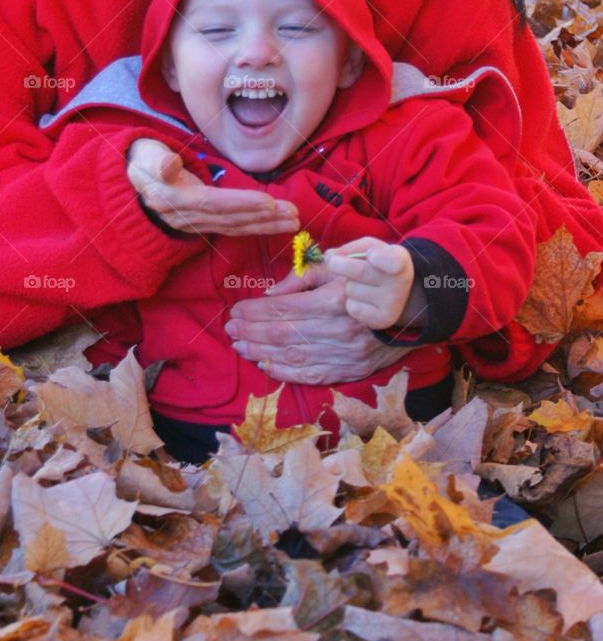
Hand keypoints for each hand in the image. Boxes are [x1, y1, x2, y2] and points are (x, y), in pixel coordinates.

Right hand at [126, 138, 298, 237]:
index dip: (241, 204)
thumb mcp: (145, 154)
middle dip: (263, 218)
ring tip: (293, 221)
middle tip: (293, 214)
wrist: (130, 178)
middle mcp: (185, 217)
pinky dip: (255, 227)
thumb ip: (157, 160)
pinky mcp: (203, 224)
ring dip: (265, 226)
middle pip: (229, 219)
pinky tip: (275, 224)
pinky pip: (232, 227)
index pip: (212, 202)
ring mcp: (194, 224)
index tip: (268, 202)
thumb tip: (169, 166)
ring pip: (234, 226)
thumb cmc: (142, 159)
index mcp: (173, 199)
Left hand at [225, 265, 416, 385]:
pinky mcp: (349, 371)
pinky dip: (284, 373)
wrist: (410, 308)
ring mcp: (343, 355)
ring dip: (261, 353)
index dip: (255, 312)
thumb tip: (270, 294)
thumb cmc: (368, 279)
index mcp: (332, 301)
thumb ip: (302, 278)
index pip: (283, 310)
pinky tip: (264, 365)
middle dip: (251, 332)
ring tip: (240, 346)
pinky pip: (310, 375)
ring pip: (292, 357)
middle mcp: (337, 332)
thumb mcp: (338, 265)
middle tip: (230, 329)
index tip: (236, 310)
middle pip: (283, 335)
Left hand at [324, 238, 415, 329]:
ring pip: (352, 290)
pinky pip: (353, 308)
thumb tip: (329, 256)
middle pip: (359, 272)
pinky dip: (352, 302)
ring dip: (349, 285)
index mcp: (400, 259)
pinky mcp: (383, 320)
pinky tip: (363, 299)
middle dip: (338, 265)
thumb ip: (350, 249)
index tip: (371, 255)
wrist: (398, 291)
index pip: (393, 261)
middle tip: (331, 261)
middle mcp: (400, 283)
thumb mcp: (370, 248)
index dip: (380, 258)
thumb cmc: (378, 263)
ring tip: (362, 284)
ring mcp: (393, 304)